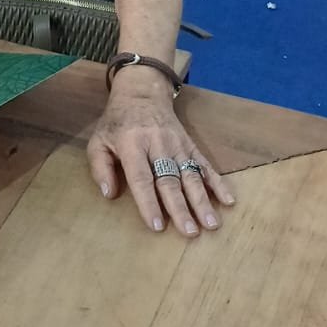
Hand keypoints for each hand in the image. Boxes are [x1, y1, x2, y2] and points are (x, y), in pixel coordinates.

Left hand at [86, 82, 235, 237]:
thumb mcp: (98, 141)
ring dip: (202, 201)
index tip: (157, 226)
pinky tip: (228, 200)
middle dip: (181, 208)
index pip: (142, 178)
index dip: (149, 203)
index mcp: (132, 145)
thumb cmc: (117, 123)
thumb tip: (109, 194)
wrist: (142, 93)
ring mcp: (177, 145)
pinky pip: (205, 165)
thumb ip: (100, 168)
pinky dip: (218, 183)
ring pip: (191, 176)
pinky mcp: (191, 145)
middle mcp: (158, 145)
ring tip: (212, 224)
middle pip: (170, 181)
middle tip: (190, 232)